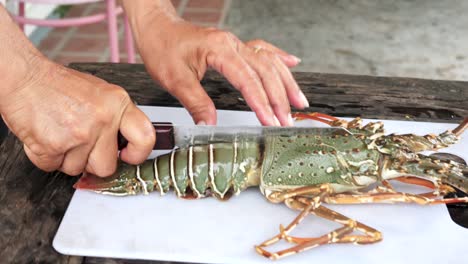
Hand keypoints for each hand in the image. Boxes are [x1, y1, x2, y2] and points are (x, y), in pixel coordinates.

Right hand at [0, 60, 154, 176]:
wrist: (23, 76)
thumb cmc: (58, 85)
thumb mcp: (100, 93)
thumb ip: (116, 117)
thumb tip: (126, 145)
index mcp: (118, 103)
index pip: (145, 138)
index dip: (137, 154)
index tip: (127, 156)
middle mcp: (103, 118)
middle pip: (107, 166)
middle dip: (92, 162)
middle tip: (81, 144)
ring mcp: (79, 134)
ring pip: (78, 169)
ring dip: (67, 158)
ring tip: (61, 133)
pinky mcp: (54, 145)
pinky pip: (54, 167)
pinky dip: (48, 157)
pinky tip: (48, 136)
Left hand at [131, 14, 308, 125]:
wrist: (156, 27)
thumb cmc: (162, 47)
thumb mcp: (174, 79)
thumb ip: (195, 102)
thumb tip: (210, 125)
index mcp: (219, 49)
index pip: (248, 79)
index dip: (261, 103)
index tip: (270, 121)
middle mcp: (232, 44)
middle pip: (265, 71)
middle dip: (279, 98)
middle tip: (287, 121)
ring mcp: (235, 43)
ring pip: (269, 61)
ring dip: (286, 82)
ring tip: (299, 101)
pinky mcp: (234, 46)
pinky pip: (263, 50)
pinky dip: (279, 59)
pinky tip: (292, 64)